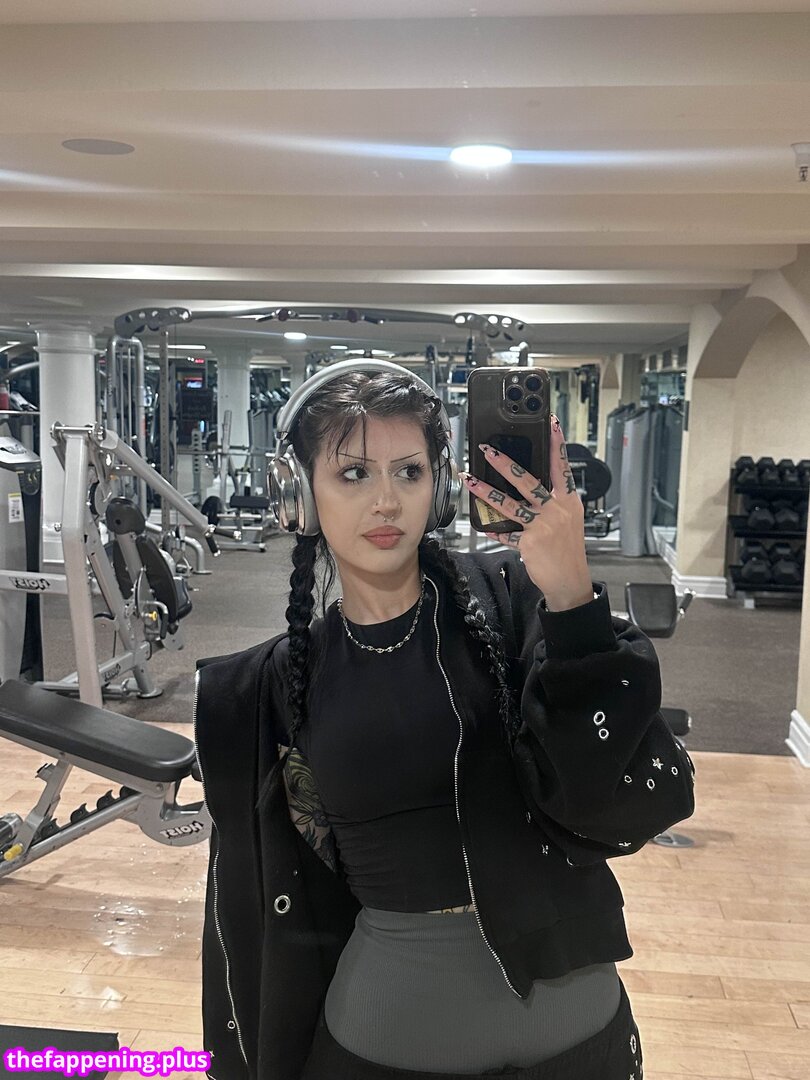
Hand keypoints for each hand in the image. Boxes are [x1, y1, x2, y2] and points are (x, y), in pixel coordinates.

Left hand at [458, 416, 592, 611]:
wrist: (570, 580)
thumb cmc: (567, 549)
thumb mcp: (568, 520)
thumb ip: (553, 502)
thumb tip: (532, 487)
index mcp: (568, 501)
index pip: (562, 467)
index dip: (557, 445)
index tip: (552, 424)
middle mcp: (556, 510)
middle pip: (527, 480)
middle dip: (505, 463)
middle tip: (489, 450)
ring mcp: (542, 525)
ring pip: (509, 503)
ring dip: (486, 491)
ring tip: (470, 480)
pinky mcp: (530, 541)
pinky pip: (506, 532)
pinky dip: (494, 529)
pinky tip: (483, 526)